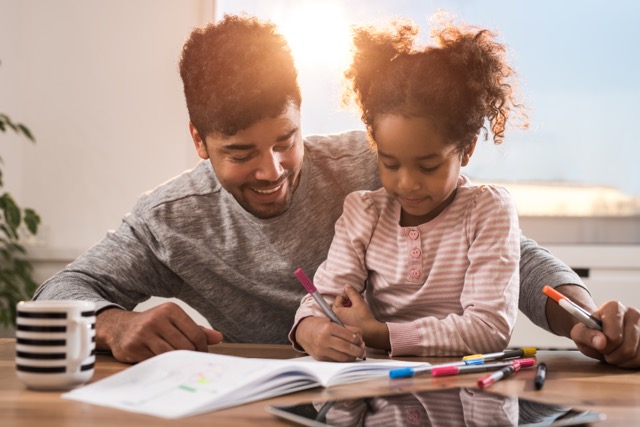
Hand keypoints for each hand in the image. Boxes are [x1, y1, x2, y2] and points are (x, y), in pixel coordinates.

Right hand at [96, 302, 222, 362]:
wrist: (119, 327)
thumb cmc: (153, 326)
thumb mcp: (174, 321)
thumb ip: (196, 330)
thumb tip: (218, 337)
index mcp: (170, 309)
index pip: (196, 334)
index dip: (202, 348)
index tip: (201, 355)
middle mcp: (156, 319)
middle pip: (185, 346)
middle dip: (190, 356)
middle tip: (191, 362)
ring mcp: (143, 333)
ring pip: (170, 355)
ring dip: (177, 362)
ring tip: (179, 364)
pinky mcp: (133, 347)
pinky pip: (155, 361)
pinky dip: (162, 365)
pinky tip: (163, 364)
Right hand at [294, 316, 365, 361]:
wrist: (303, 331)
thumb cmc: (320, 325)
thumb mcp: (332, 321)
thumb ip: (346, 328)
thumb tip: (360, 338)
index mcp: (328, 328)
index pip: (349, 336)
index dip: (358, 339)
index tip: (360, 340)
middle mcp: (324, 340)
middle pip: (347, 348)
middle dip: (358, 350)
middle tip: (362, 350)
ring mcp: (321, 350)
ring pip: (343, 357)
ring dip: (352, 357)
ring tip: (357, 354)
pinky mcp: (320, 357)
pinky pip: (336, 361)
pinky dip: (343, 359)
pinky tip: (347, 356)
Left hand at [334, 285, 389, 350]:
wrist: (371, 333)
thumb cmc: (364, 318)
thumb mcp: (359, 302)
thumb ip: (352, 292)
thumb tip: (347, 285)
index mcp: (336, 311)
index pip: (339, 298)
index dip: (348, 295)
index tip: (355, 296)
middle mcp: (334, 318)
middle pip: (338, 304)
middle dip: (347, 301)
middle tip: (356, 301)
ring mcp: (338, 324)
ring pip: (341, 311)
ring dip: (348, 307)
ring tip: (357, 307)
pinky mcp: (343, 328)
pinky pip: (343, 317)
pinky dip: (348, 314)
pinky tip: (356, 315)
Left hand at [570, 300, 639, 367]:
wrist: (601, 333)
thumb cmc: (591, 332)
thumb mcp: (579, 333)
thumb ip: (586, 335)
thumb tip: (601, 342)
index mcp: (613, 307)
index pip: (614, 337)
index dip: (604, 346)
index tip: (599, 343)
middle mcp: (632, 313)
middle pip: (626, 349)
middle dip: (612, 356)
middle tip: (604, 351)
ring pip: (636, 356)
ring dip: (621, 361)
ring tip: (613, 353)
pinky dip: (630, 363)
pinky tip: (623, 356)